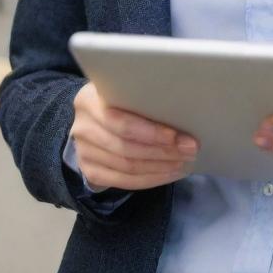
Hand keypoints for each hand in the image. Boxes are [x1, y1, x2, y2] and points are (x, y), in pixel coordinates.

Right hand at [70, 81, 197, 192]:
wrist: (92, 120)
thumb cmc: (118, 99)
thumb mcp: (123, 90)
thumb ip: (140, 96)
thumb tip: (181, 110)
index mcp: (88, 100)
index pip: (122, 122)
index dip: (151, 132)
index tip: (178, 136)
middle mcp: (82, 127)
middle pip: (126, 147)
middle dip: (163, 150)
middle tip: (190, 149)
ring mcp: (83, 152)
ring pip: (127, 166)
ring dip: (160, 167)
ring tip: (183, 162)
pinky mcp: (89, 172)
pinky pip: (123, 181)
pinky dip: (150, 179)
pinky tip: (169, 173)